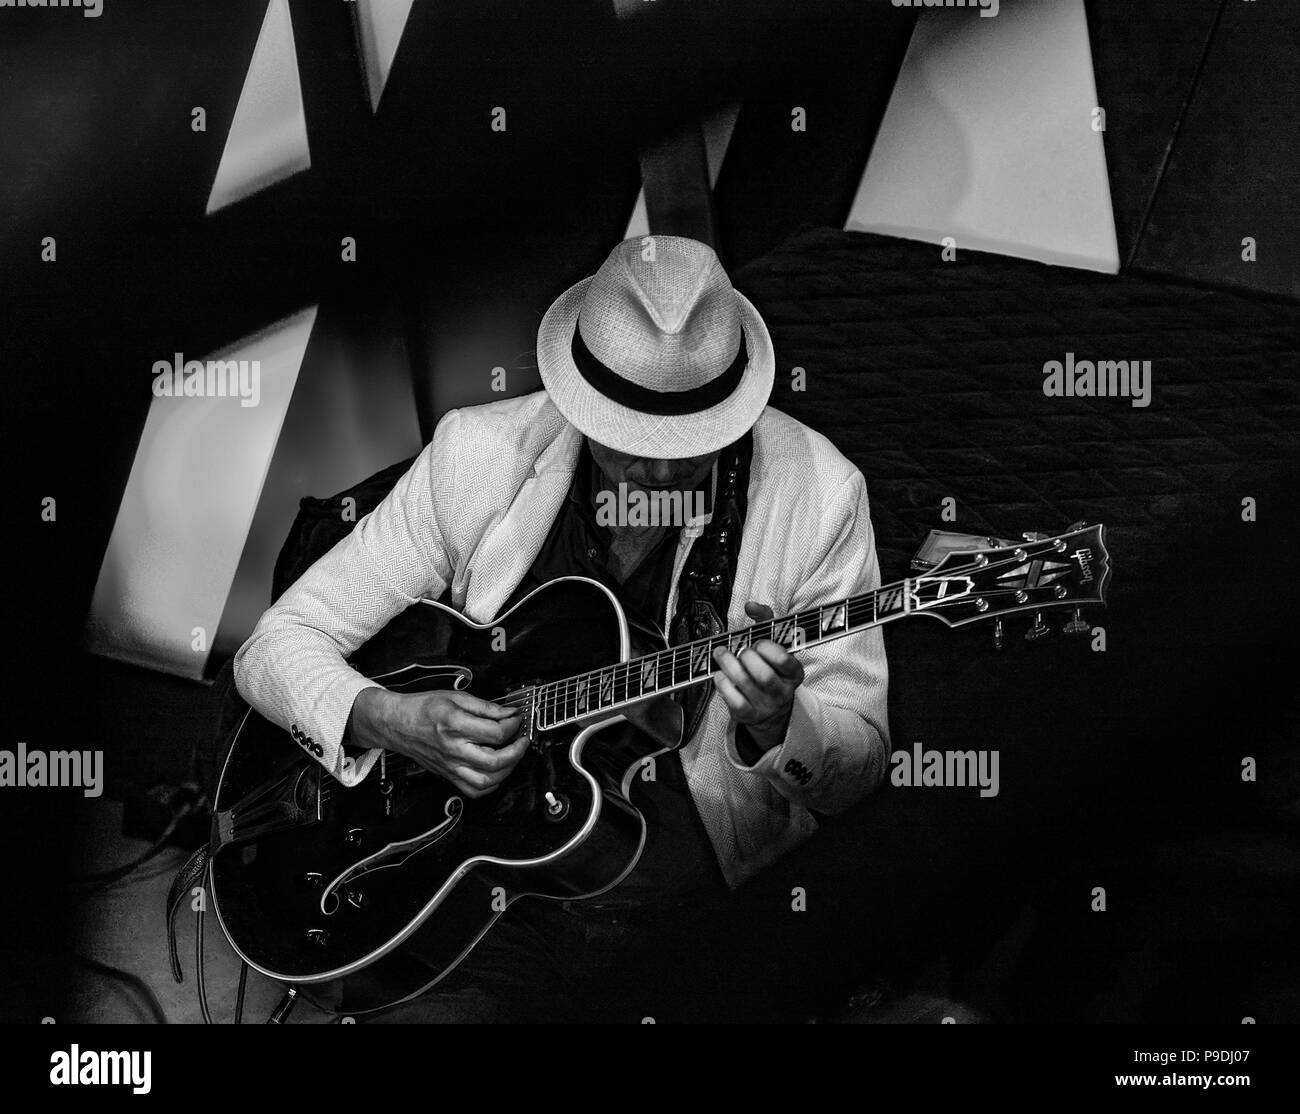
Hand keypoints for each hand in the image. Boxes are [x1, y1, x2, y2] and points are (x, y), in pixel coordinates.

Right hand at [349, 687, 526, 797]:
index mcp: (455, 725)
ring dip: (507, 770)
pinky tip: (497, 772)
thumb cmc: (422, 708)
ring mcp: (450, 766)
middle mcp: (453, 749)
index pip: (495, 732)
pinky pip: (473, 791)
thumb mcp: (455, 697)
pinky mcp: (447, 775)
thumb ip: (485, 707)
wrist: (396, 723)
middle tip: (522, 740)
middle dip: (517, 751)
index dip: (514, 725)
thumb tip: (508, 713)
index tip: (517, 718)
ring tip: (513, 755)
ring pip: (486, 781)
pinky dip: (490, 785)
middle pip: (494, 761)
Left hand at [711, 601, 804, 754]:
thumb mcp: (773, 644)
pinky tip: (720, 674)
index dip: (767, 649)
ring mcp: (766, 706)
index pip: (784, 661)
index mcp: (794, 673)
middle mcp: (783, 692)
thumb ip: (765, 621)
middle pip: (764, 675)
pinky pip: (733, 700)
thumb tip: (750, 605)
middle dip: (746, 657)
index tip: (757, 643)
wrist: (768, 709)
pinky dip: (723, 683)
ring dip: (728, 664)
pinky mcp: (748, 715)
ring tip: (720, 653)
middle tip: (739, 650)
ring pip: (745, 684)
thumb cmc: (768, 667)